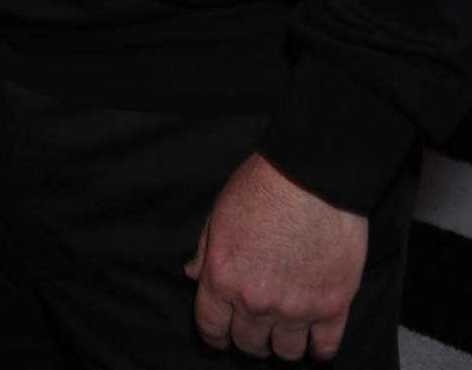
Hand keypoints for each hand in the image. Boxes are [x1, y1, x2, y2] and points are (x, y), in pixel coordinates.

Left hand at [186, 153, 367, 359]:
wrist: (312, 174)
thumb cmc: (263, 186)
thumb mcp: (220, 212)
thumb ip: (206, 249)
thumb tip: (194, 274)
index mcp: (223, 277)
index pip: (210, 327)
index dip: (215, 334)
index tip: (222, 333)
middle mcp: (256, 301)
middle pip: (249, 345)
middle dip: (250, 338)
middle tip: (258, 328)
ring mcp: (295, 308)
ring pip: (286, 352)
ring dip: (284, 344)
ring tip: (286, 330)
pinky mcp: (332, 306)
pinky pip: (325, 348)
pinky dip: (319, 349)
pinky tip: (315, 339)